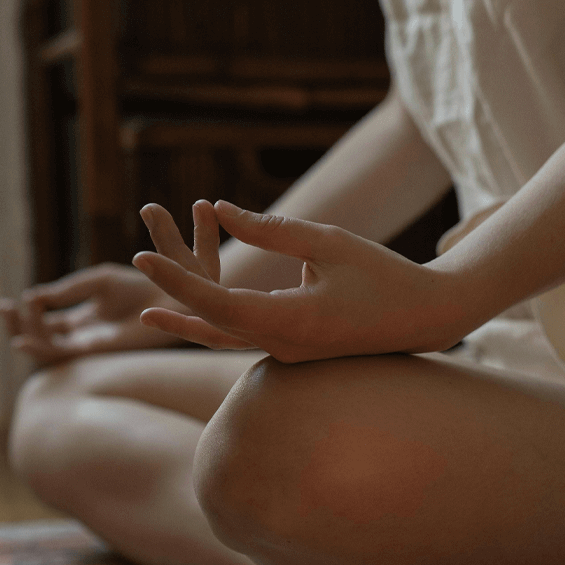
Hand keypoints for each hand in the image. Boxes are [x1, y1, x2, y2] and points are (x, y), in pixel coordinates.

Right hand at [0, 263, 184, 367]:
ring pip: (46, 348)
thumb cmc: (141, 287)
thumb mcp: (96, 282)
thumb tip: (33, 298)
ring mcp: (87, 345)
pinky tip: (23, 339)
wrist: (168, 296)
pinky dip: (39, 348)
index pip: (44, 322)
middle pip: (39, 337)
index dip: (21, 313)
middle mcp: (82, 336)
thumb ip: (67, 291)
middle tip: (1, 307)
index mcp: (82, 320)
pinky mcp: (94, 351)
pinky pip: (60, 356)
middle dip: (17, 324)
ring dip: (25, 333)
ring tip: (14, 313)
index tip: (4, 301)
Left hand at [132, 200, 465, 362]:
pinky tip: (188, 315)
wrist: (425, 318)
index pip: (215, 303)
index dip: (174, 280)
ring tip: (146, 312)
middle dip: (172, 294)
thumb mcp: (327, 242)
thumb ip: (271, 229)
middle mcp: (280, 346)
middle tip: (138, 262)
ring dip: (186, 317)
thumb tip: (221, 210)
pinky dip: (212, 323)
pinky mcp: (291, 350)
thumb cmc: (383, 275)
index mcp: (289, 321)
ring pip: (222, 338)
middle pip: (210, 323)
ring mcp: (285, 354)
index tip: (142, 257)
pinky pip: (241, 339)